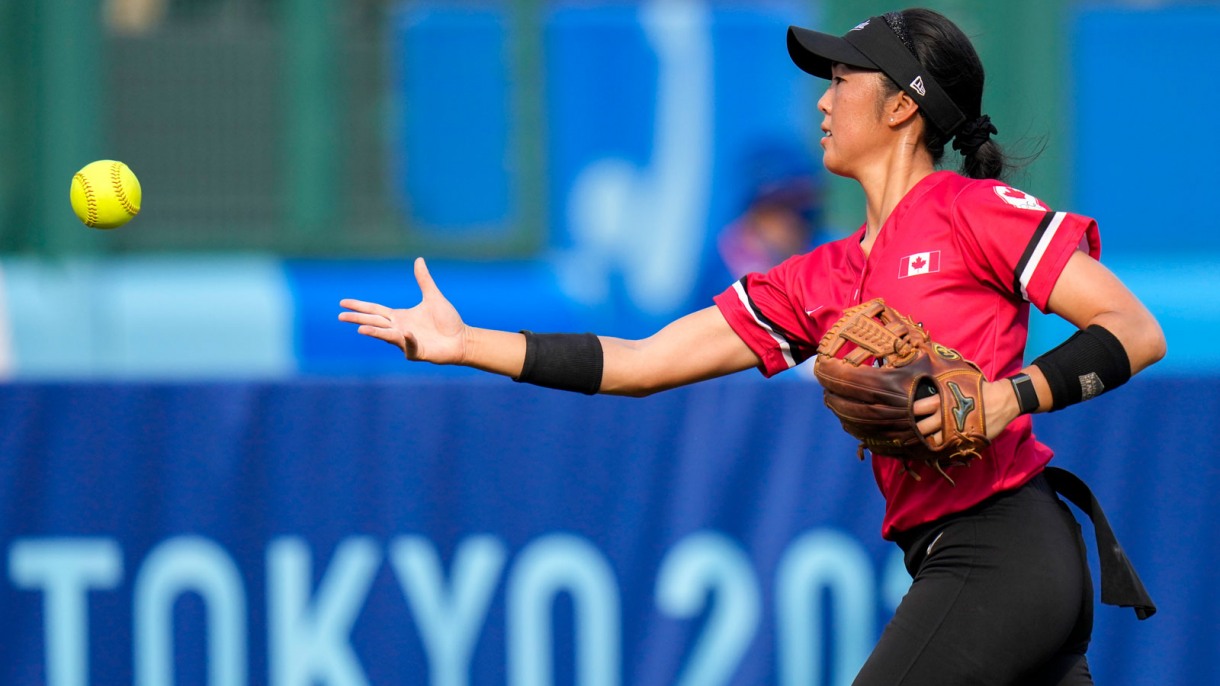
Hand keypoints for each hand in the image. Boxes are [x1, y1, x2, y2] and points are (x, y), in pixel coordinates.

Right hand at [338, 257, 466, 363]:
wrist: (462, 339)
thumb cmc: (447, 320)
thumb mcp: (433, 297)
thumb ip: (424, 280)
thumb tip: (419, 259)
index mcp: (400, 317)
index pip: (375, 310)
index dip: (359, 306)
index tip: (343, 302)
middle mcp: (399, 329)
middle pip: (374, 322)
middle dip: (358, 319)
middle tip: (340, 317)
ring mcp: (406, 342)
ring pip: (387, 336)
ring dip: (374, 332)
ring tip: (361, 328)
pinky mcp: (417, 352)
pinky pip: (409, 346)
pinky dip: (408, 340)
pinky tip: (406, 333)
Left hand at [913, 379, 1022, 443]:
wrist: (1001, 400)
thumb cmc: (976, 389)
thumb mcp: (954, 381)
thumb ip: (937, 386)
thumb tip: (921, 386)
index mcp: (940, 402)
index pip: (915, 409)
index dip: (907, 414)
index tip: (902, 416)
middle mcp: (945, 417)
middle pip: (921, 429)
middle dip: (912, 432)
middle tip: (906, 434)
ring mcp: (955, 431)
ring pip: (932, 442)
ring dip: (925, 444)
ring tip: (918, 444)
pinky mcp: (965, 441)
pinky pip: (948, 450)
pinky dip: (939, 452)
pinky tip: (934, 451)